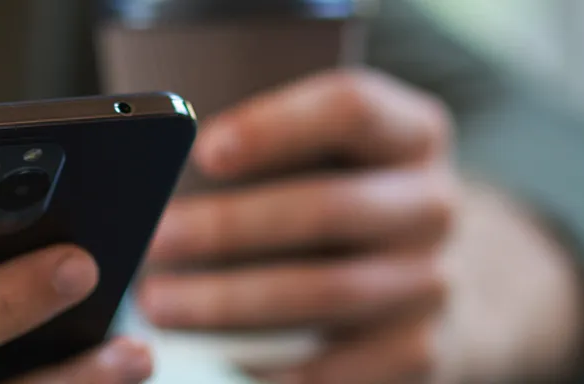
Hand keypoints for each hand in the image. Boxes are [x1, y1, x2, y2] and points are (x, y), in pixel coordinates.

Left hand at [140, 69, 453, 382]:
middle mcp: (432, 204)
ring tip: (158, 305)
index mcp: (411, 132)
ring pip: (325, 292)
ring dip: (231, 301)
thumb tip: (151, 171)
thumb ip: (262, 150)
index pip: (352, 109)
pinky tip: (212, 364)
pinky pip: (337, 366)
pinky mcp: (420, 349)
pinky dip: (270, 369)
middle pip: (329, 208)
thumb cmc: (340, 194)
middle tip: (154, 240)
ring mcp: (431, 281)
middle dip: (231, 226)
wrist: (427, 275)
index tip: (205, 151)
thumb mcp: (326, 154)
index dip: (278, 127)